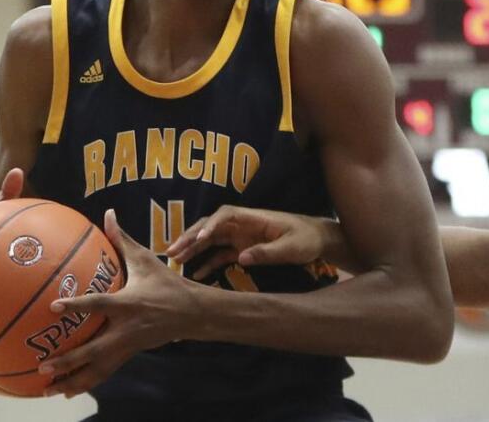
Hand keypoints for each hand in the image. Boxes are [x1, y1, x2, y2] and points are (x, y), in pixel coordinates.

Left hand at [40, 209, 199, 397]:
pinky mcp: (129, 354)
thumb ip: (123, 239)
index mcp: (128, 303)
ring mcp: (128, 345)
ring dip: (73, 380)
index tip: (55, 307)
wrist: (193, 313)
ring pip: (97, 369)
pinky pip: (104, 372)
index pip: (99, 304)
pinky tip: (67, 391)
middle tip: (43, 364)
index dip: (78, 305)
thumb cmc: (167, 283)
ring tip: (47, 390)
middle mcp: (126, 328)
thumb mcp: (146, 260)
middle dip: (69, 360)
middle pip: (94, 349)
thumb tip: (108, 213)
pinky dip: (85, 383)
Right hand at [165, 205, 331, 279]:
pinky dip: (207, 263)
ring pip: (210, 240)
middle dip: (190, 237)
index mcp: (252, 217)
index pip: (225, 216)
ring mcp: (240, 236)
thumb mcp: (291, 248)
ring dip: (192, 249)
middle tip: (171, 251)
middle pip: (210, 227)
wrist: (317, 240)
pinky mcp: (242, 249)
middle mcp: (242, 224)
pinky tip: (195, 274)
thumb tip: (241, 258)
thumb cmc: (306, 239)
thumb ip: (267, 252)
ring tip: (174, 261)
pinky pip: (220, 254)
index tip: (199, 238)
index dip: (210, 225)